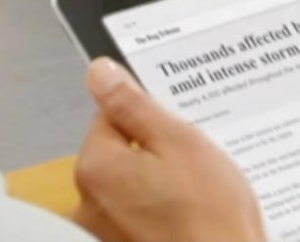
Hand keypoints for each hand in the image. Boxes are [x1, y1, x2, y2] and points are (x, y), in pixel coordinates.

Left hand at [70, 58, 265, 241]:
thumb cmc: (210, 223)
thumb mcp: (180, 143)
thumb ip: (133, 105)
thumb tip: (101, 73)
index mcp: (97, 167)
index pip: (111, 114)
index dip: (151, 119)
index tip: (177, 134)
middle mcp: (88, 204)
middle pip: (120, 154)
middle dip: (156, 155)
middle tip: (195, 172)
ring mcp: (103, 234)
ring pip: (132, 188)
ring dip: (159, 189)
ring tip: (198, 202)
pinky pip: (138, 219)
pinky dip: (160, 217)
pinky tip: (189, 223)